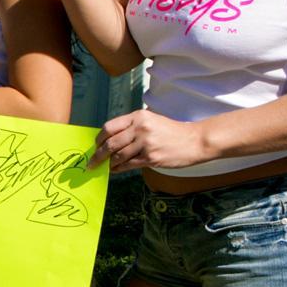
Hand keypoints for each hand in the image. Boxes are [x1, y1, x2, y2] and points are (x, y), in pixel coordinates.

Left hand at [92, 110, 208, 171]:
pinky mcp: (151, 158)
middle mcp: (140, 128)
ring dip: (108, 163)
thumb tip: (109, 140)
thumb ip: (132, 127)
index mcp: (138, 116)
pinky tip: (115, 170)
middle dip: (98, 154)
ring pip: (118, 156)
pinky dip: (118, 169)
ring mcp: (145, 144)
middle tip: (91, 162)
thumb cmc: (171, 132)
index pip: (109, 127)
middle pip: (110, 143)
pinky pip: (128, 165)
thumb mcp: (151, 121)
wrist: (195, 141)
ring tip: (104, 167)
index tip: (95, 145)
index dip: (99, 138)